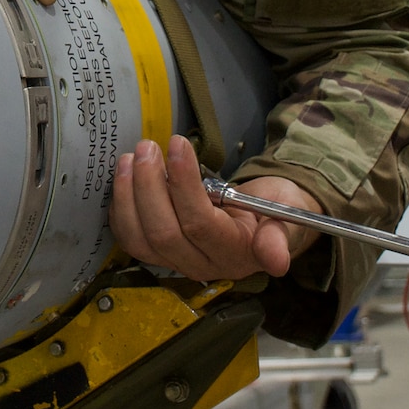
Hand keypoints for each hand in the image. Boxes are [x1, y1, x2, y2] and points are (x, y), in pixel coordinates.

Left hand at [109, 134, 322, 279]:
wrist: (265, 219)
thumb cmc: (275, 209)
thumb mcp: (287, 214)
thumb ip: (279, 235)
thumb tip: (277, 261)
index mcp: (235, 254)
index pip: (199, 223)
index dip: (183, 185)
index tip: (179, 144)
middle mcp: (202, 265)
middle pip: (163, 232)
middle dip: (148, 186)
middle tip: (147, 147)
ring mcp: (177, 262)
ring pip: (141, 238)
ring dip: (129, 195)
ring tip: (131, 157)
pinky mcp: (159, 253)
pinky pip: (130, 238)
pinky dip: (121, 207)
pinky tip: (124, 176)